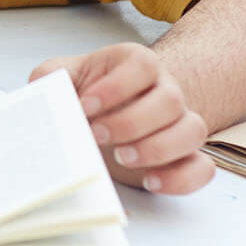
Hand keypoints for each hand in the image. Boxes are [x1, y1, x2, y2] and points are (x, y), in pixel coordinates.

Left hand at [31, 43, 213, 194]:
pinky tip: (149, 181)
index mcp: (138, 64)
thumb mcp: (64, 77)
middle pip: (170, 100)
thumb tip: (42, 86)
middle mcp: (167, 90)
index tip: (85, 106)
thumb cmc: (87, 92)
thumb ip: (52, 76)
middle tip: (96, 135)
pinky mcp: (187, 157)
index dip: (117, 86)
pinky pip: (204, 167)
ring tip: (120, 158)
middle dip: (132, 121)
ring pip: (193, 131)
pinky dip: (182, 179)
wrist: (105, 117)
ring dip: (157, 148)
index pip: (144, 64)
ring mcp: (181, 123)